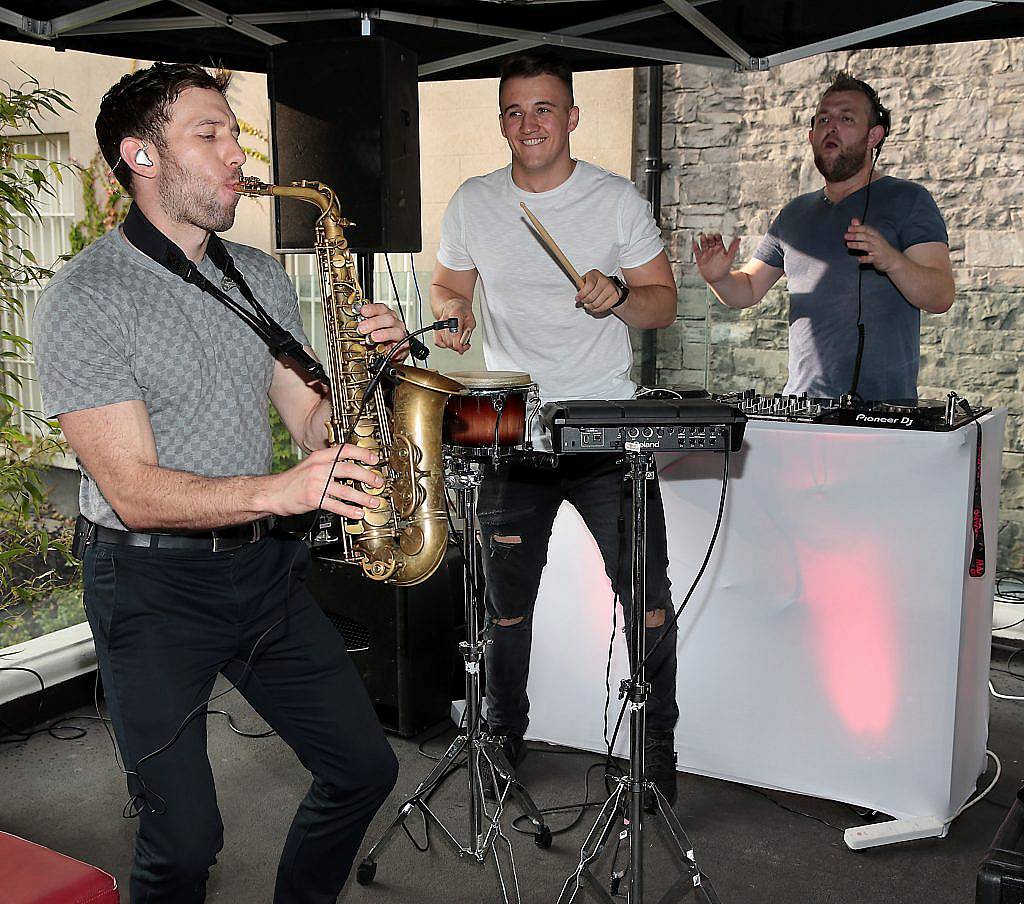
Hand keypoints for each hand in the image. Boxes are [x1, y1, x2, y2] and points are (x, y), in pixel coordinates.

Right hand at [269, 444, 385, 519]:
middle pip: (350, 469)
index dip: (362, 453)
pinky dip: (349, 510)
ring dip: (363, 497)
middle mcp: (319, 468)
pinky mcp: (314, 498)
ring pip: (346, 489)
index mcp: (319, 457)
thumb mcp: (310, 464)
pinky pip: (336, 504)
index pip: (345, 450)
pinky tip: (357, 513)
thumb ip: (327, 463)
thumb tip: (348, 464)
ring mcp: (316, 483)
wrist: (273, 492)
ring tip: (373, 501)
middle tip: (378, 482)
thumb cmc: (292, 480)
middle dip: (368, 476)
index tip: (375, 459)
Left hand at [357, 302, 409, 361]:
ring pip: (393, 326)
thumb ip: (363, 330)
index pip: (380, 308)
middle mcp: (394, 321)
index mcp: (385, 316)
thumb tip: (354, 328)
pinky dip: (388, 339)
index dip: (372, 308)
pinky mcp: (404, 342)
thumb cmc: (380, 343)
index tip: (362, 311)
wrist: (391, 357)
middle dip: (373, 322)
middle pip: (387, 316)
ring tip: (372, 336)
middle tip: (362, 328)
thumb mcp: (368, 335)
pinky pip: (398, 339)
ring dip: (381, 331)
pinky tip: (380, 341)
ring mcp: (399, 331)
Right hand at [434, 297, 474, 353]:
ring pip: (444, 343)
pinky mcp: (436, 329)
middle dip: (458, 346)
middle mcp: (445, 320)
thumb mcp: (471, 321)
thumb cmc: (463, 313)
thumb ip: (468, 332)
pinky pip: (437, 341)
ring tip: (459, 341)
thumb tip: (463, 342)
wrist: (454, 306)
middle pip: (449, 341)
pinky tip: (450, 342)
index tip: (463, 348)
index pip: (455, 335)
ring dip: (453, 345)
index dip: (459, 345)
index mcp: (455, 315)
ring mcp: (439, 324)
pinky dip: (444, 345)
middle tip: (464, 345)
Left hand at [574, 269, 620, 317]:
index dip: (582, 294)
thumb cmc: (594, 283)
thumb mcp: (585, 280)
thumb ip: (580, 287)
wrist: (609, 284)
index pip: (589, 286)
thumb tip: (578, 298)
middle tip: (583, 302)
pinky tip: (594, 307)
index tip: (577, 298)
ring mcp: (611, 289)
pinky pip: (603, 307)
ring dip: (590, 307)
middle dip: (585, 301)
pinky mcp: (615, 296)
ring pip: (596, 304)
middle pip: (592, 297)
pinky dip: (597, 309)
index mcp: (595, 274)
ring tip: (588, 305)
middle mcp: (604, 281)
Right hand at [692, 232, 739, 283]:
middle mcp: (712, 249)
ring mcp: (706, 253)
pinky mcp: (700, 259)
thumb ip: (733, 248)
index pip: (718, 239)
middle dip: (709, 238)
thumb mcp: (730, 257)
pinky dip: (695, 247)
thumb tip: (739, 238)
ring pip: (703, 245)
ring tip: (703, 237)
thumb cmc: (725, 268)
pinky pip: (697, 252)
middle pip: (710, 241)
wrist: (718, 279)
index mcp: (720, 247)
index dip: (717, 236)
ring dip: (703, 240)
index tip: (717, 235)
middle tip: (709, 236)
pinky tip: (695, 243)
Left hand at [845, 219, 899, 271]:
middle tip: (846, 236)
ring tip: (849, 244)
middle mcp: (876, 241)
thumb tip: (853, 220)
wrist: (892, 259)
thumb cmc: (879, 246)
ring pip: (867, 246)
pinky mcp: (877, 259)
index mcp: (875, 234)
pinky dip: (865, 258)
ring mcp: (877, 250)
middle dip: (856, 236)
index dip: (858, 228)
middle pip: (866, 237)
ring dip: (858, 245)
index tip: (849, 228)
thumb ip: (862, 229)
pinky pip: (871, 258)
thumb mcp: (872, 236)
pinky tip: (859, 259)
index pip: (866, 229)